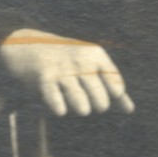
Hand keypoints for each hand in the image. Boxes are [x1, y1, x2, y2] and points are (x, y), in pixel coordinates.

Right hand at [0, 30, 134, 117]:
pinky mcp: (44, 75)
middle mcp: (81, 61)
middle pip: (99, 95)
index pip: (114, 83)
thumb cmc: (66, 63)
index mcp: (96, 56)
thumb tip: (130, 110)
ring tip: (83, 110)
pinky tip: (61, 111)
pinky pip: (53, 94)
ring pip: (78, 98)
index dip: (115, 94)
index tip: (110, 95)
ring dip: (81, 106)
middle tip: (92, 105)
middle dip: (98, 104)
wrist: (28, 45)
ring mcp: (63, 68)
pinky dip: (57, 104)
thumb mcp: (91, 67)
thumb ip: (111, 87)